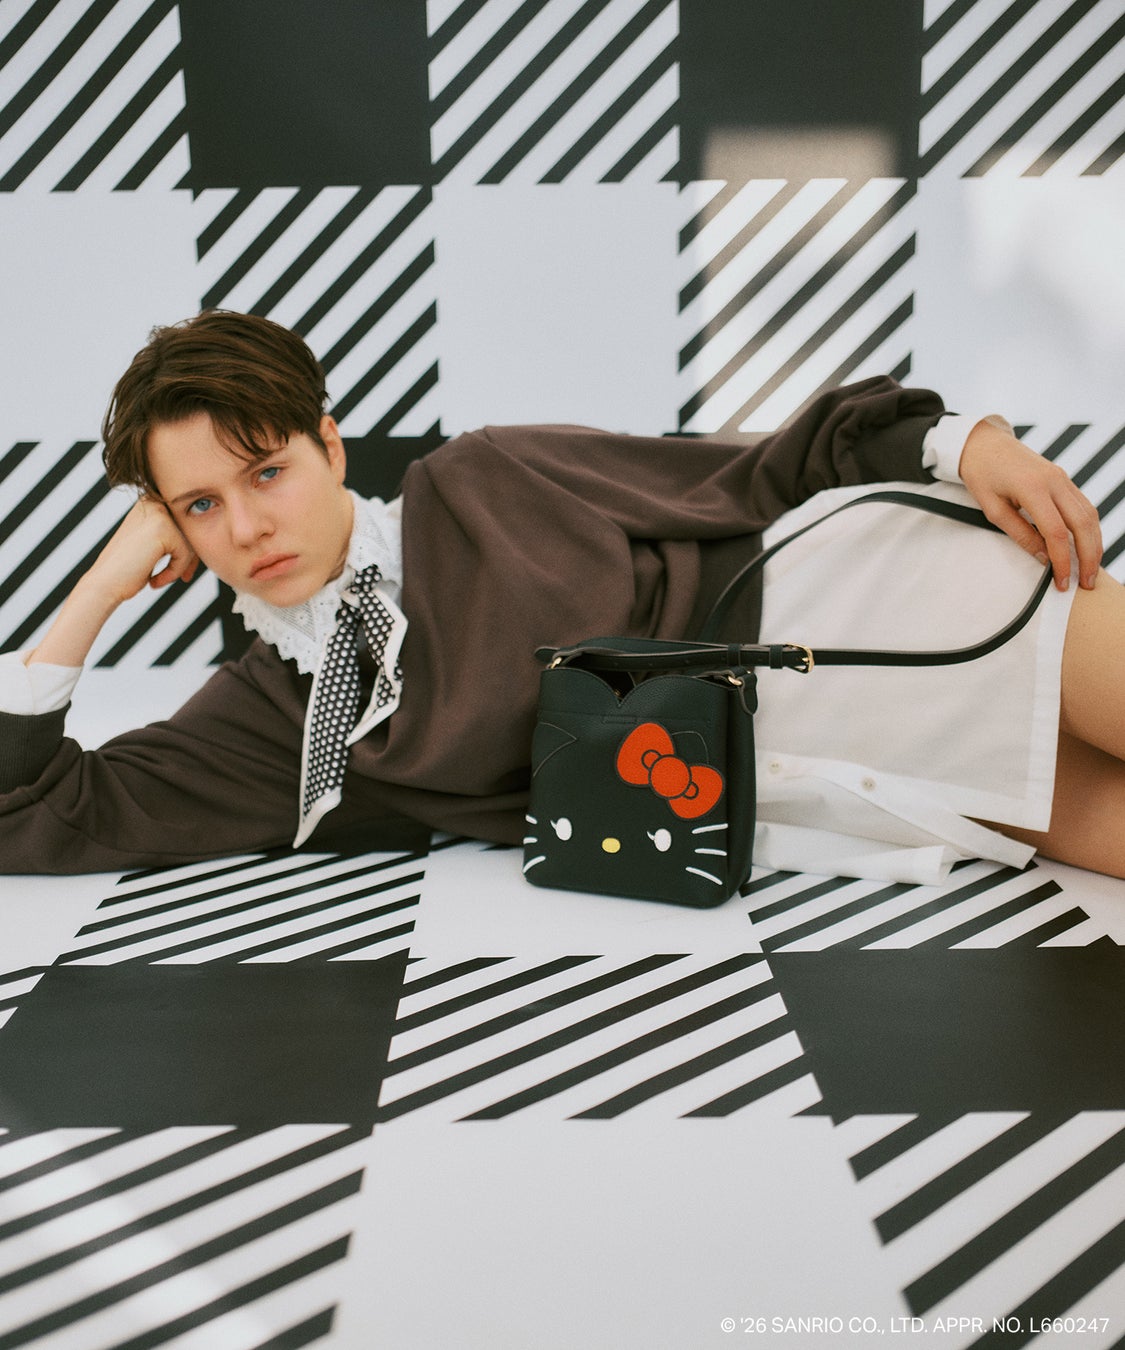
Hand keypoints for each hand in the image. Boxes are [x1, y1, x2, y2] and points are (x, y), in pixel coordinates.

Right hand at [25, 499, 198, 668]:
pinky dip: (175, 571)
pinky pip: (185, 553)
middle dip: (191, 557)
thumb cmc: (128, 569)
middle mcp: (153, 502)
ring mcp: (158, 513)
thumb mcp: (152, 545)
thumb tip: (205, 536)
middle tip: (185, 577)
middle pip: (192, 530)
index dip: (188, 548)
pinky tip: (155, 580)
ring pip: (190, 542)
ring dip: (181, 566)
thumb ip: (174, 535)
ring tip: (160, 579)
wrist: (103, 584)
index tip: (185, 571)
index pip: (185, 523)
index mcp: (149, 503)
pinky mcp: (163, 529)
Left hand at [958, 417, 1101, 590]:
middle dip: (1088, 556)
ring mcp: (1062, 478)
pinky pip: (1083, 505)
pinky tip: (1086, 545)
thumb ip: (1020, 534)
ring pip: (1089, 514)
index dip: (1062, 561)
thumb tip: (1043, 558)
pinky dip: (1088, 528)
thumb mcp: (992, 509)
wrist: (984, 443)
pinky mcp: (1064, 479)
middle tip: (1086, 582)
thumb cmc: (982, 474)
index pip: (1056, 532)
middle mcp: (1055, 481)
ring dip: (1094, 543)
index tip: (1061, 581)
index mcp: (1033, 488)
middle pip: (1083, 524)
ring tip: (1090, 569)